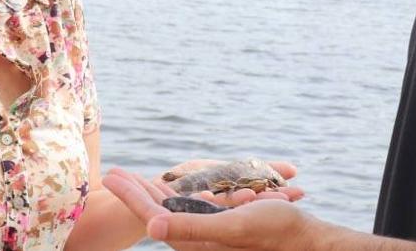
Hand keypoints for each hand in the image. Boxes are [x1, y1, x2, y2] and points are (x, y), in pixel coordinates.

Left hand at [102, 167, 312, 250]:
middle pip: (156, 210)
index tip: (111, 176)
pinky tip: (170, 188)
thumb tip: (151, 224)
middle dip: (134, 190)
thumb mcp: (230, 227)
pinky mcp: (220, 227)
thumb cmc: (273, 234)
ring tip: (131, 177)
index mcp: (193, 240)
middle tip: (112, 172)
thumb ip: (189, 226)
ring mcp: (207, 233)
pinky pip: (189, 208)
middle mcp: (196, 239)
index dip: (130, 195)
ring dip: (150, 191)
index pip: (151, 214)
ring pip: (170, 209)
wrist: (304, 242)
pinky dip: (174, 195)